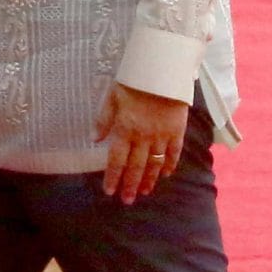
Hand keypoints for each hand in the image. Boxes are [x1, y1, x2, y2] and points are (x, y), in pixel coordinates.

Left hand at [94, 83, 187, 204]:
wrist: (163, 70)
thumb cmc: (134, 81)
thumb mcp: (112, 97)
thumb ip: (103, 120)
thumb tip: (94, 139)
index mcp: (125, 128)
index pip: (117, 160)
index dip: (113, 177)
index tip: (110, 191)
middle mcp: (143, 136)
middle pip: (136, 166)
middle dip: (130, 185)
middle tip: (127, 200)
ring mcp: (162, 135)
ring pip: (155, 163)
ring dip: (149, 180)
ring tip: (144, 192)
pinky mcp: (177, 130)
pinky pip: (174, 152)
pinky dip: (170, 164)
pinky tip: (166, 174)